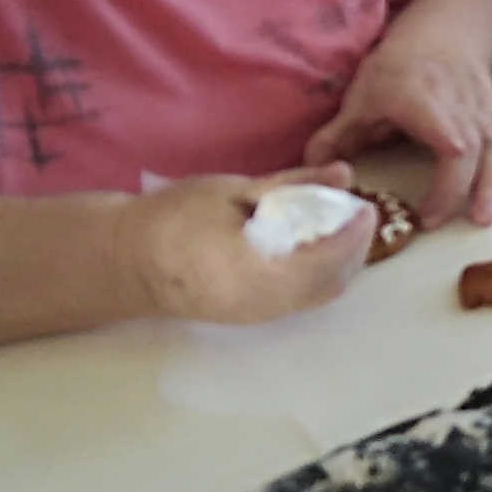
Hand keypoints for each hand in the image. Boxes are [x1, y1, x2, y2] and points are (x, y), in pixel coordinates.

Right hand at [119, 166, 371, 327]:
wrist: (124, 260)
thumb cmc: (174, 218)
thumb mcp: (234, 190)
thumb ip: (293, 185)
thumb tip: (342, 174)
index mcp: (262, 272)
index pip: (330, 259)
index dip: (355, 234)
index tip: (366, 206)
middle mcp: (267, 304)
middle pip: (334, 283)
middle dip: (354, 250)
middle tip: (357, 215)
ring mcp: (259, 316)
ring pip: (320, 296)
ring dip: (339, 264)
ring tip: (338, 228)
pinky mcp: (250, 317)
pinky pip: (301, 300)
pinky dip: (319, 275)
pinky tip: (312, 247)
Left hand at [304, 33, 491, 229]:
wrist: (444, 32)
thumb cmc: (398, 66)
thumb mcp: (362, 95)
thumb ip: (339, 135)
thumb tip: (313, 169)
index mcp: (425, 103)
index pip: (445, 139)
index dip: (443, 173)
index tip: (427, 208)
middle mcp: (460, 111)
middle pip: (470, 153)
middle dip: (459, 190)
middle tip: (438, 223)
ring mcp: (482, 116)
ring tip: (484, 218)